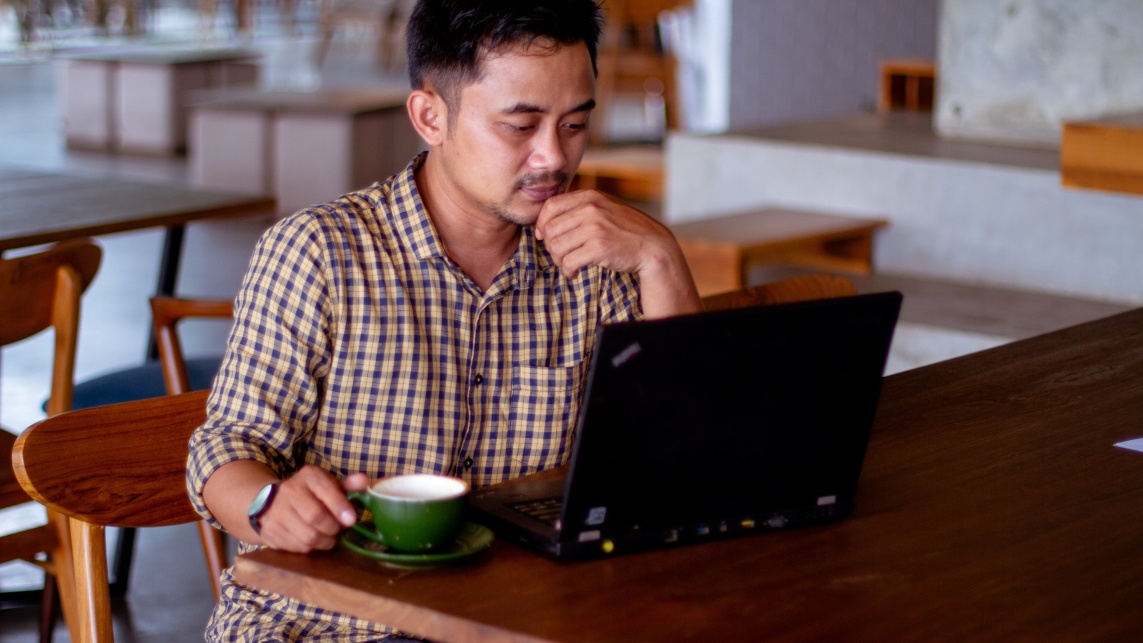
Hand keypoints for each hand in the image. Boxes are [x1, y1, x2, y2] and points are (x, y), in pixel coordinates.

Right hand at [257, 466, 367, 552]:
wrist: (269, 502)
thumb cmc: (309, 494)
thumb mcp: (328, 486)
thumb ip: (347, 486)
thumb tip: (364, 481)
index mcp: (308, 476)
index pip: (325, 489)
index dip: (340, 507)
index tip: (351, 520)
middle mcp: (289, 491)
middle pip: (316, 517)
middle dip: (333, 528)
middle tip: (339, 531)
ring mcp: (276, 512)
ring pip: (307, 536)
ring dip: (324, 542)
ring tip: (329, 537)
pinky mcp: (270, 531)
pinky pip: (297, 547)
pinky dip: (310, 548)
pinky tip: (313, 540)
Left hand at [535, 189, 701, 317]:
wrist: (653, 246)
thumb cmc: (626, 230)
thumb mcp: (605, 208)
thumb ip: (581, 208)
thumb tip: (547, 220)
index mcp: (590, 196)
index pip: (550, 205)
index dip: (542, 223)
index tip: (544, 236)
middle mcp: (590, 209)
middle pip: (551, 229)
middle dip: (551, 247)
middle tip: (561, 256)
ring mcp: (595, 228)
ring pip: (557, 247)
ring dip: (559, 261)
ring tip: (569, 265)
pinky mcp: (599, 248)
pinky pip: (569, 262)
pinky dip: (568, 271)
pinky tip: (574, 272)